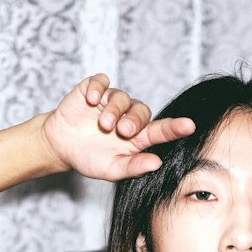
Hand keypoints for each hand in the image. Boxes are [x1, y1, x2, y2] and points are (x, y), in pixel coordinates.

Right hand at [42, 73, 195, 181]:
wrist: (62, 146)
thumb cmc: (90, 159)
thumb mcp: (111, 169)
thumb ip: (134, 167)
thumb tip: (157, 163)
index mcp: (137, 138)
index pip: (161, 130)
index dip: (175, 128)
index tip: (189, 126)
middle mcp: (128, 116)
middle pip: (142, 110)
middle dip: (134, 120)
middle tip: (123, 132)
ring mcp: (110, 101)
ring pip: (122, 97)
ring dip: (114, 110)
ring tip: (103, 124)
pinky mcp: (94, 89)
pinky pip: (101, 81)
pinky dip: (98, 88)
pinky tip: (91, 101)